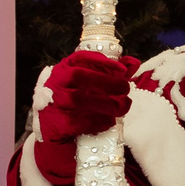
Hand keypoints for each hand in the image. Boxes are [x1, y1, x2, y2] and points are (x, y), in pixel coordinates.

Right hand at [30, 52, 137, 185]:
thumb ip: (112, 72)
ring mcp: (52, 103)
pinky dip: (96, 122)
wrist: (56, 128)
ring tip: (122, 107)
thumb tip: (133, 62)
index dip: (102, 62)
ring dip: (105, 103)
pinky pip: (76, 122)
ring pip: (78, 99)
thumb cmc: (78, 101)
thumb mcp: (91, 84)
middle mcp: (55, 82)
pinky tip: (109, 121)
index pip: (80, 58)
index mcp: (64, 69)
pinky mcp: (54, 123)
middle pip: (79, 77)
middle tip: (126, 89)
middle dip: (107, 82)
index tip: (122, 70)